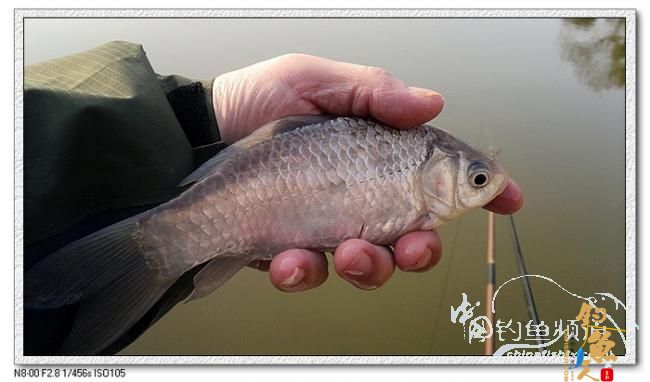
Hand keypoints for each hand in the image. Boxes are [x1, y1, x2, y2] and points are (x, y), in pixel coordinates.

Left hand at [212, 54, 523, 291]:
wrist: (190, 134)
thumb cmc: (252, 100)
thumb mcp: (311, 80)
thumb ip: (371, 92)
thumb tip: (432, 102)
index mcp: (374, 154)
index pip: (439, 175)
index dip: (480, 189)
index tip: (509, 198)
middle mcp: (357, 195)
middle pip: (412, 236)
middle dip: (422, 250)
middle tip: (416, 244)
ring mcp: (323, 227)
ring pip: (367, 265)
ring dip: (368, 266)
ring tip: (346, 250)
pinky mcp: (285, 251)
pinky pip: (308, 275)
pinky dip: (304, 271)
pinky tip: (287, 257)